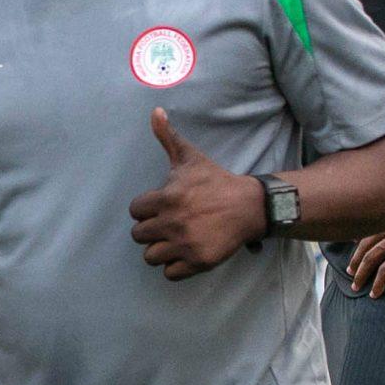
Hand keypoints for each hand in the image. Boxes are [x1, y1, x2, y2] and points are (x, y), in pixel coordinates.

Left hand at [128, 108, 265, 279]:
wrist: (250, 206)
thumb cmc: (215, 181)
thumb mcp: (190, 158)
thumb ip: (168, 137)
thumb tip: (155, 111)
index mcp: (166, 198)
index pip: (135, 212)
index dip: (146, 210)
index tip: (161, 207)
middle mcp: (173, 222)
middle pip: (139, 236)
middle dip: (151, 230)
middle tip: (169, 224)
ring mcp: (185, 244)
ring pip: (150, 257)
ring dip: (160, 250)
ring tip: (175, 240)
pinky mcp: (198, 262)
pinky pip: (170, 273)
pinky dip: (175, 267)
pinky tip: (185, 253)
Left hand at [348, 155, 384, 292]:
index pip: (368, 224)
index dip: (359, 236)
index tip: (353, 245)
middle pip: (363, 245)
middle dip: (355, 260)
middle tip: (350, 271)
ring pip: (369, 260)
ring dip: (361, 274)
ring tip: (356, 285)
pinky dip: (377, 283)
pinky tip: (374, 293)